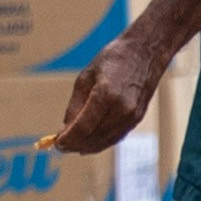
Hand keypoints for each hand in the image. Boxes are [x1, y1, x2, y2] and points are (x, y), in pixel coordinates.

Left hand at [50, 40, 162, 157]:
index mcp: (106, 94)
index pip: (83, 127)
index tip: (56, 143)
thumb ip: (75, 106)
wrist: (145, 53)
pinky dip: (101, 142)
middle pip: (94, 137)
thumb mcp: (85, 77)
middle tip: (60, 146)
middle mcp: (121, 109)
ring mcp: (131, 116)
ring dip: (87, 147)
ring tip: (71, 146)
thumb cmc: (113, 60)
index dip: (68, 139)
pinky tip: (89, 144)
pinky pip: (116, 137)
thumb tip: (65, 129)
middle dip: (75, 145)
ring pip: (105, 141)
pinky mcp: (137, 119)